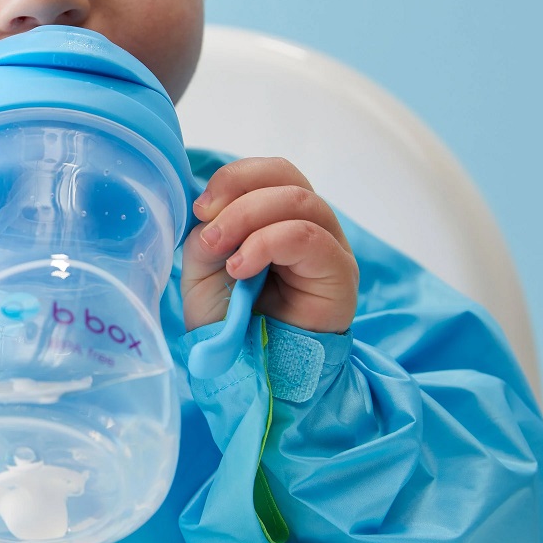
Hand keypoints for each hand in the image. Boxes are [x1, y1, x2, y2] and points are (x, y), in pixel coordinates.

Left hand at [181, 157, 357, 333]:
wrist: (251, 370)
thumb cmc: (231, 319)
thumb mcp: (203, 267)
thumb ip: (209, 232)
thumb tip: (214, 212)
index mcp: (279, 218)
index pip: (269, 172)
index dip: (234, 178)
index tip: (201, 209)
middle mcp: (311, 225)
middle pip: (285, 175)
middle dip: (238, 193)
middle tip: (210, 230)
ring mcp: (330, 247)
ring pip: (298, 200)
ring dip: (248, 219)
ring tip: (225, 257)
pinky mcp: (340, 273)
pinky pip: (308, 237)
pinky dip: (266, 244)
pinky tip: (242, 270)